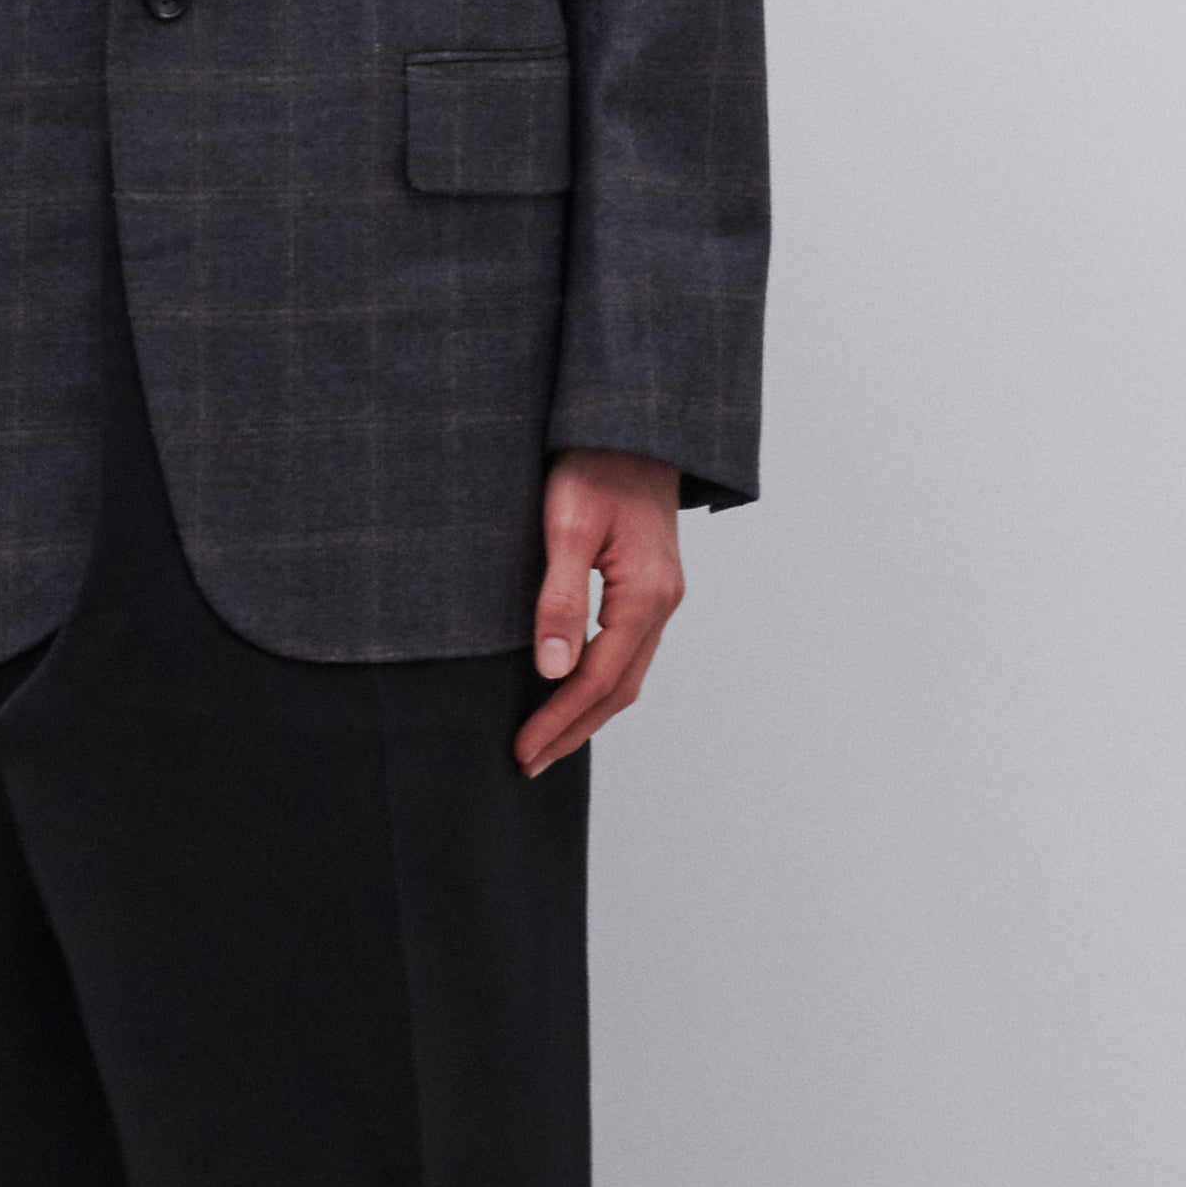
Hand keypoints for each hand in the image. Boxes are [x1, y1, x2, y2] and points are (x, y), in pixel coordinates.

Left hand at [517, 450, 684, 778]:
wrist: (635, 423)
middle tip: (528, 763)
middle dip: (573, 731)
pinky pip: (630, 651)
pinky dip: (601, 683)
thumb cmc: (595, 464)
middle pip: (620, 689)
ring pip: (629, 674)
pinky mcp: (651, 586)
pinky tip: (572, 690)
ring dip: (588, 713)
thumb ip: (560, 598)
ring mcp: (662, 595)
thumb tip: (551, 670)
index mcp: (645, 594)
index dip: (559, 720)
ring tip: (546, 742)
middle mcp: (662, 602)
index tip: (523, 750)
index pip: (599, 679)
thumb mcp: (566, 525)